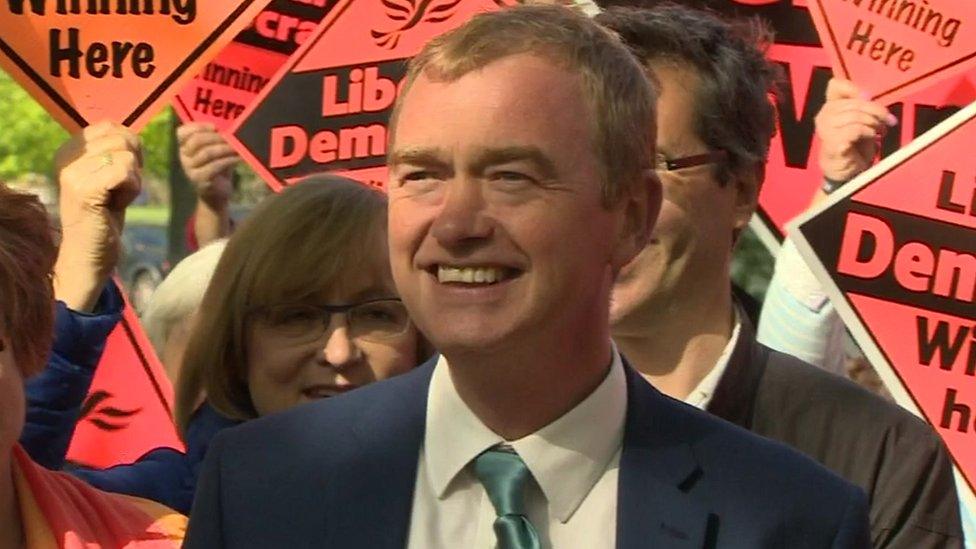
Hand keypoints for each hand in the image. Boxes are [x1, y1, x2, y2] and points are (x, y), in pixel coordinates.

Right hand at [54, 121, 141, 311]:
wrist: (90, 254)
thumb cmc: (104, 216)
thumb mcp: (109, 177)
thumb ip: (116, 153)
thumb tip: (134, 134)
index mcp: (69, 149)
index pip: (111, 126)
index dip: (129, 150)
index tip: (116, 177)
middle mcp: (66, 156)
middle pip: (122, 138)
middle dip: (133, 166)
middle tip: (116, 191)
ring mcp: (72, 172)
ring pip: (127, 155)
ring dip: (132, 181)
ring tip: (113, 199)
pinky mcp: (83, 189)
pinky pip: (126, 172)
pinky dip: (132, 190)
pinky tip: (115, 206)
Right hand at [177, 123, 237, 210]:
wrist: (216, 194)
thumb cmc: (218, 168)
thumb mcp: (216, 151)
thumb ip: (217, 140)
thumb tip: (230, 126)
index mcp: (184, 147)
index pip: (182, 133)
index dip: (198, 127)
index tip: (215, 126)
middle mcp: (184, 158)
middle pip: (196, 141)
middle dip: (216, 137)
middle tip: (232, 137)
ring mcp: (190, 170)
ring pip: (206, 153)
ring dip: (225, 148)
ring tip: (238, 147)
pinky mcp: (200, 180)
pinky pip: (214, 167)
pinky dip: (228, 160)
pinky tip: (238, 158)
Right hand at [815, 78, 897, 184]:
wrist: (845, 171)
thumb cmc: (854, 145)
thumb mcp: (860, 121)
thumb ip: (862, 106)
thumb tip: (866, 94)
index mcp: (829, 107)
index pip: (836, 85)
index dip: (854, 88)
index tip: (869, 97)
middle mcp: (823, 116)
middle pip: (855, 102)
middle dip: (876, 111)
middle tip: (888, 121)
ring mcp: (825, 130)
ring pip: (857, 116)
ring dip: (874, 123)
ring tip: (881, 131)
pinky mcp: (832, 143)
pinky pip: (855, 130)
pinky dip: (868, 133)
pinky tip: (872, 139)